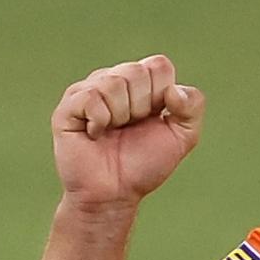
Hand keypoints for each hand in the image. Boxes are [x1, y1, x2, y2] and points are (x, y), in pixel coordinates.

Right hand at [51, 55, 204, 208]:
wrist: (116, 193)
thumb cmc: (145, 163)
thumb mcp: (184, 136)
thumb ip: (192, 106)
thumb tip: (173, 90)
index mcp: (141, 83)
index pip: (159, 65)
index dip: (162, 95)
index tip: (154, 118)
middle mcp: (113, 80)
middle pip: (137, 71)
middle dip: (141, 107)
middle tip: (131, 127)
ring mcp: (88, 92)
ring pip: (113, 82)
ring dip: (121, 115)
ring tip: (113, 131)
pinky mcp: (67, 107)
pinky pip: (91, 97)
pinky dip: (100, 120)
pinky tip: (95, 134)